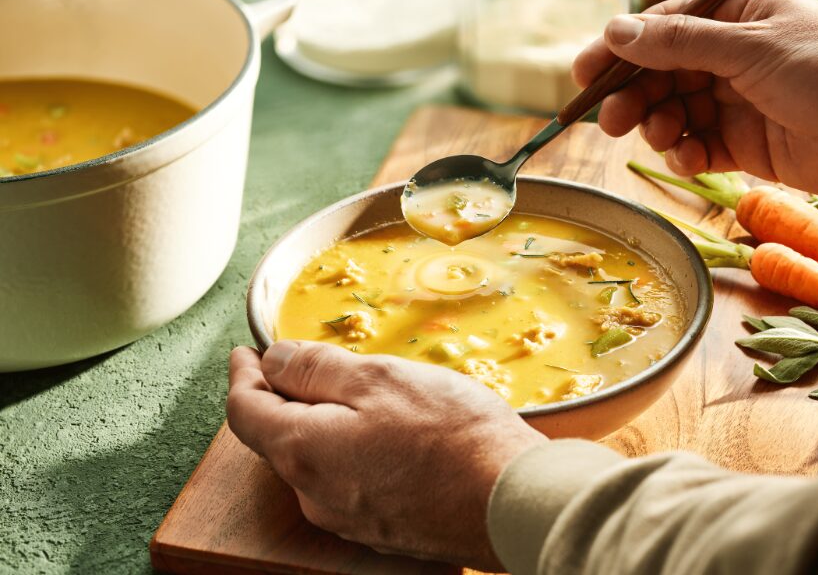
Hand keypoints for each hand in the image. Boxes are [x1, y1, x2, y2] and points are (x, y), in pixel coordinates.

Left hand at [227, 341, 545, 569]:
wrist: (510, 500)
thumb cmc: (450, 435)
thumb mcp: (377, 379)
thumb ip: (315, 368)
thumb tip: (274, 359)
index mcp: (304, 451)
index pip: (245, 411)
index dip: (243, 375)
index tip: (246, 354)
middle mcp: (315, 495)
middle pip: (279, 437)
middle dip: (288, 396)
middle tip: (313, 363)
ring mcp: (348, 518)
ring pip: (316, 459)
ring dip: (325, 422)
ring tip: (366, 394)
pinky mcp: (380, 528)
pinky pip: (347, 480)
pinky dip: (351, 449)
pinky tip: (390, 433)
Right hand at [573, 0, 817, 199]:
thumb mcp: (749, 48)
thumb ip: (679, 44)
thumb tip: (615, 32)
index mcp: (734, 20)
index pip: (661, 32)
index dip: (618, 53)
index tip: (582, 75)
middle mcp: (730, 59)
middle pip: (659, 77)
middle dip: (633, 97)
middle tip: (609, 120)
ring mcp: (735, 103)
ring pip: (673, 114)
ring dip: (658, 128)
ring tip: (664, 136)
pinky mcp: (743, 145)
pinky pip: (697, 148)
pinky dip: (686, 155)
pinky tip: (691, 158)